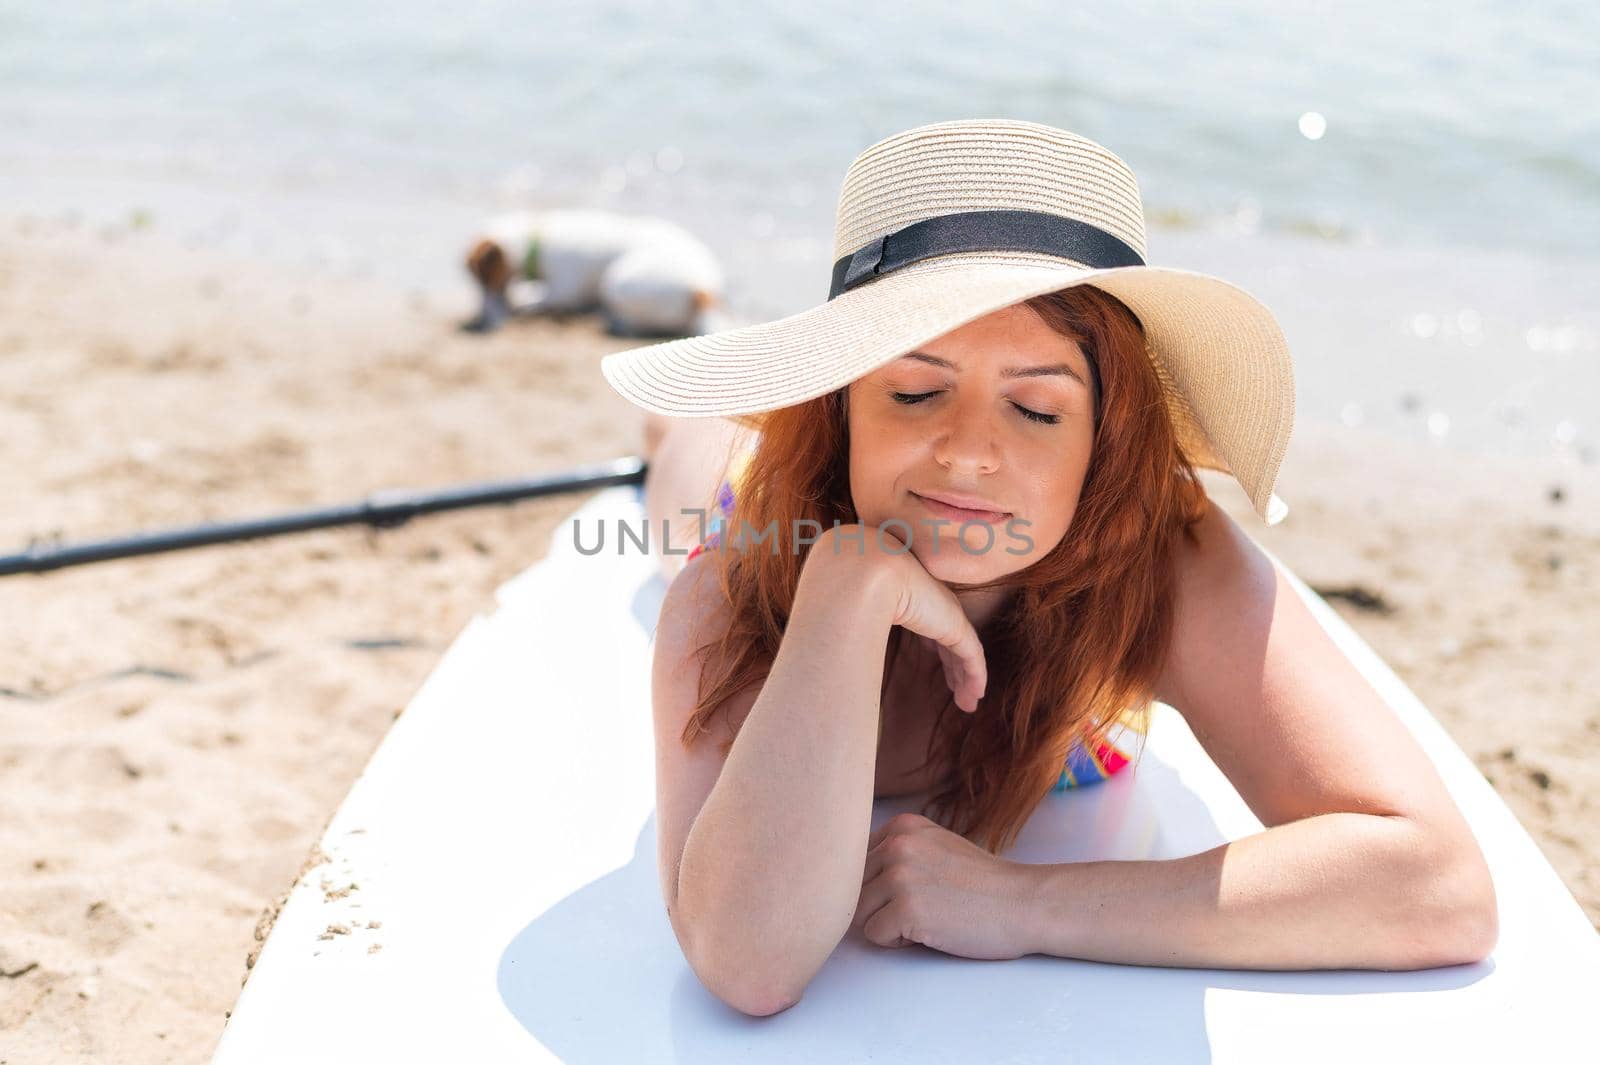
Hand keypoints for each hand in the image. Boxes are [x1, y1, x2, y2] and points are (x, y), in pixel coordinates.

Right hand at [808, 523, 987, 713]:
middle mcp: (930, 600)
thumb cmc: (843, 586)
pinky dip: (975, 678)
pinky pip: (972, 658)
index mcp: (908, 592)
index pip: (927, 623)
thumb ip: (853, 622)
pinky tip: (976, 696)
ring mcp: (944, 612)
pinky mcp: (954, 626)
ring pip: (963, 652)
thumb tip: (837, 646)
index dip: (933, 647)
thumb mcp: (850, 608)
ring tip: (967, 704)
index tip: (935, 664)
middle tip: (958, 691)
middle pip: (948, 639)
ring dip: (966, 680)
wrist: (860, 571)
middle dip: (954, 667)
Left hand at [851, 812, 1038, 959]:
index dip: (882, 885)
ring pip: (859, 913)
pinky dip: (898, 941)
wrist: (1023, 903)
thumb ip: (899, 850)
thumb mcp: (937, 845)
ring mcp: (900, 876)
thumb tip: (849, 872)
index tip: (918, 888)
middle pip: (854, 887)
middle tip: (924, 907)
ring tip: (927, 917)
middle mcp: (897, 844)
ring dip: (888, 924)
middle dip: (881, 905)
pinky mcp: (905, 909)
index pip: (857, 862)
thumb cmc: (983, 883)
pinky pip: (874, 935)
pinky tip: (930, 931)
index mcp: (902, 826)